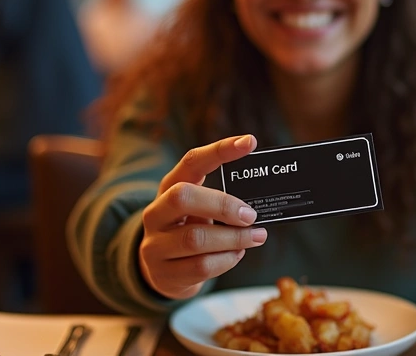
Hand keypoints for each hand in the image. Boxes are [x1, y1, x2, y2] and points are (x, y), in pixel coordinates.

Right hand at [139, 134, 265, 299]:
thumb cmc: (190, 231)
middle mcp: (155, 213)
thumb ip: (221, 201)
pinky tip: (237, 254)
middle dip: (223, 205)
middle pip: (183, 196)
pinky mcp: (163, 274)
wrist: (163, 272)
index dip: (220, 150)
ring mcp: (154, 245)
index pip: (192, 161)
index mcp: (168, 187)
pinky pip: (201, 267)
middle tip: (251, 215)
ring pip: (196, 238)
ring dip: (234, 238)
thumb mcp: (199, 210)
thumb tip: (260, 201)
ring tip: (255, 237)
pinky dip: (226, 260)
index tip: (249, 142)